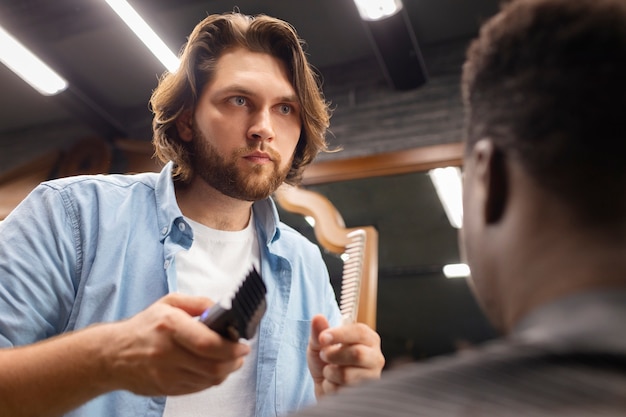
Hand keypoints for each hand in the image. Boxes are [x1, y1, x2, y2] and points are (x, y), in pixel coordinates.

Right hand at [99, 293, 250, 395]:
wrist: (112, 354)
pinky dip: (210, 379)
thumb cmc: (144, 327)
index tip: (242, 344)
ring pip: (208, 380)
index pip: (208, 343)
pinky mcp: (166, 388)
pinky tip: (212, 368)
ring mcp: (166, 374)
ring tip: (230, 360)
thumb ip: (198, 303)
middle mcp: (167, 352)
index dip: (231, 347)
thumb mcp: (169, 303)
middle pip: (213, 366)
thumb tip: (221, 309)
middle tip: (240, 353)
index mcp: (170, 326)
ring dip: (226, 371)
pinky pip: (198, 388)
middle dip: (234, 361)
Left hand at [307, 314, 384, 397]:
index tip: (323, 337)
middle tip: (324, 355)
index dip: (339, 334)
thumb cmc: (326, 363)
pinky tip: (334, 385)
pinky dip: (330, 387)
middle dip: (333, 355)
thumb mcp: (319, 344)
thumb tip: (318, 317)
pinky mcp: (365, 393)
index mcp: (367, 339)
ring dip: (330, 373)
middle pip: (358, 354)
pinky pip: (343, 391)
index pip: (360, 332)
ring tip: (329, 371)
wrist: (325, 389)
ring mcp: (372, 377)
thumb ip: (319, 332)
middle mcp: (375, 357)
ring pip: (348, 375)